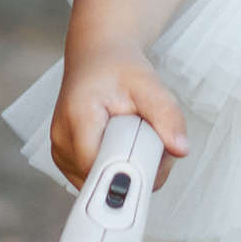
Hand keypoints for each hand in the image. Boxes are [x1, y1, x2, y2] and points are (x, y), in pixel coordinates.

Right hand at [52, 44, 187, 187]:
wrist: (97, 58)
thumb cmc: (116, 68)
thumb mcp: (149, 84)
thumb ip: (167, 116)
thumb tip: (180, 148)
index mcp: (78, 116)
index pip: (98, 166)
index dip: (128, 173)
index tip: (151, 168)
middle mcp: (62, 137)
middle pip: (100, 179)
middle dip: (134, 172)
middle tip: (151, 145)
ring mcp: (61, 151)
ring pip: (98, 183)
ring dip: (125, 172)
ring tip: (136, 141)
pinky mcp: (66, 159)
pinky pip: (94, 179)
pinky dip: (114, 170)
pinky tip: (124, 148)